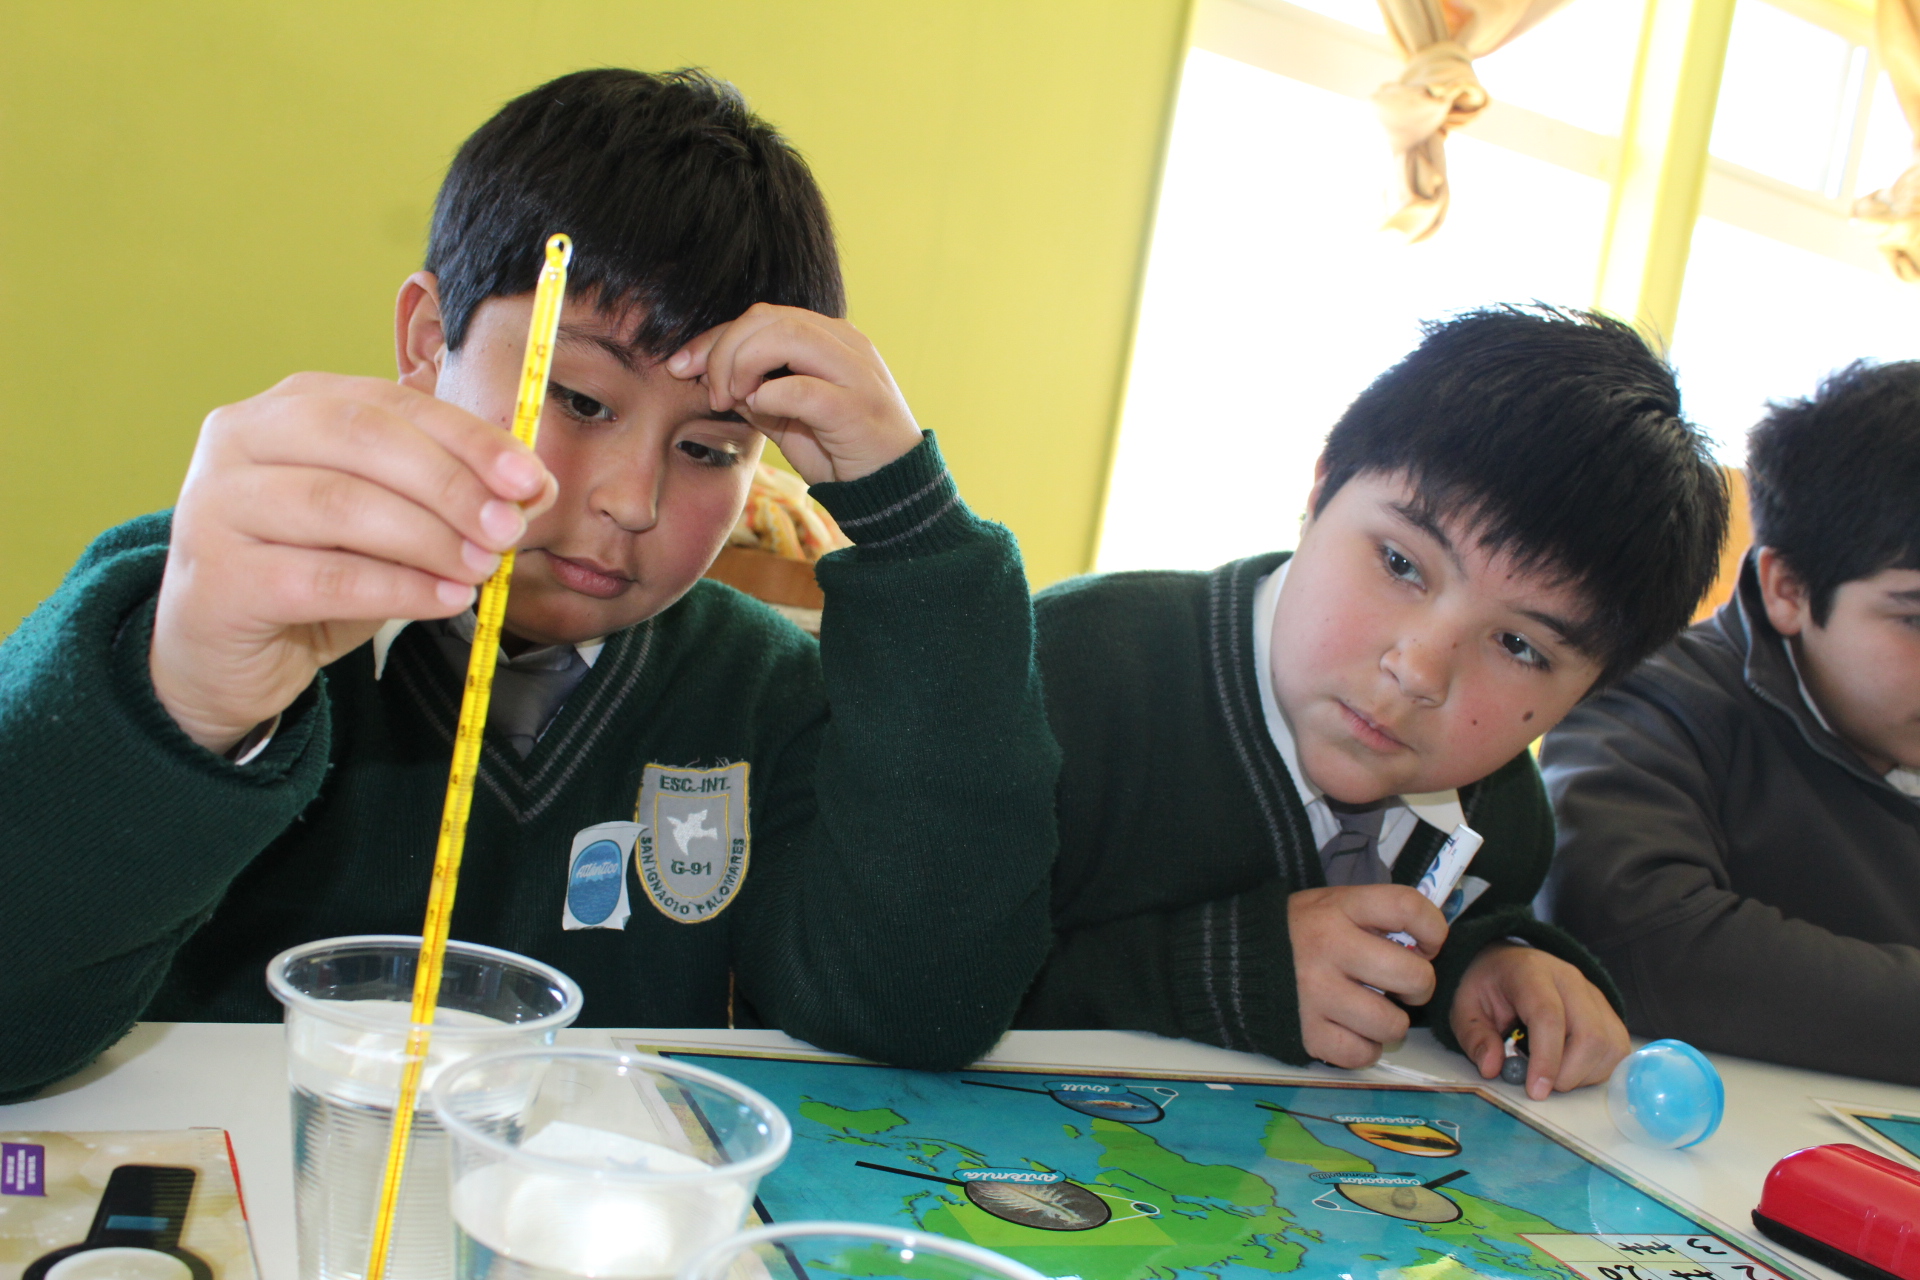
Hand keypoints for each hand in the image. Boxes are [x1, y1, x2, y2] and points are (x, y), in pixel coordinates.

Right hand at [151, 373, 556, 752]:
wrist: (220, 651)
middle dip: (451, 484)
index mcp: (291, 406)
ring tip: (482, 569)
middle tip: (508, 528)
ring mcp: (218, 504)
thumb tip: (536, 489)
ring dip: (429, 538)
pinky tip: (445, 600)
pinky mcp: (218, 577)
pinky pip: (323, 578)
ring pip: (341, 505)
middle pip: (363, 440)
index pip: (391, 402)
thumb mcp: (388, 525)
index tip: (530, 478)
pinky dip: (397, 589)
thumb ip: (451, 497)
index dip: (468, 437)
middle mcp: (242, 438)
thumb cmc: (311, 571)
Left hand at [664, 304, 921, 484]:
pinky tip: (761, 411)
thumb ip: (754, 392)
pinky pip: (801, 388)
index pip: (762, 317)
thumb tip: (706, 376)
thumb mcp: (787, 418)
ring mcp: (855, 371)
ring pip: (784, 337)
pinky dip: (770, 396)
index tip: (681, 367)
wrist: (893, 492)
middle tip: (711, 393)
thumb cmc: (841, 452)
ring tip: (732, 400)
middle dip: (722, 350)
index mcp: (830, 337)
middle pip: (767, 318)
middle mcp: (846, 343)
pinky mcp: (856, 407)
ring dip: (742, 366)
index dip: (714, 338)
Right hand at [1290, 884, 1446, 1068]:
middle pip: (1412, 975)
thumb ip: (1374, 919)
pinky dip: (1364, 1049)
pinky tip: (1352, 1032)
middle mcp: (1329, 947)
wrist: (1226, 960)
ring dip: (1391, 1024)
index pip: (1406, 907)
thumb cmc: (1294, 934)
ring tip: (1373, 1013)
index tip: (1429, 944)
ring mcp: (1316, 993)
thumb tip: (1425, 948)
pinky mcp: (1305, 1032)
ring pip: (1391, 1024)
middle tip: (1404, 987)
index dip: (1433, 928)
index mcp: (1338, 908)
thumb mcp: (1329, 906)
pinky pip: (1361, 1054)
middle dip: (1420, 987)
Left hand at [1452, 942, 1628, 1099]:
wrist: (1508, 963)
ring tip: (1552, 1074)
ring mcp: (1595, 995)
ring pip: (1609, 1046)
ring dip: (1584, 1075)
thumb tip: (1493, 1069)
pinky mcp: (1609, 1013)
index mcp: (1531, 972)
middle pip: (1589, 1035)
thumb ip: (1474, 1037)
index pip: (1549, 1017)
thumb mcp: (1464, 1008)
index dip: (1546, 1059)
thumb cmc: (1487, 987)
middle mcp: (1570, 979)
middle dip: (1567, 1074)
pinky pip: (1618, 1050)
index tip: (1536, 1091)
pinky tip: (1571, 1069)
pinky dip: (1598, 1070)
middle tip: (1540, 1085)